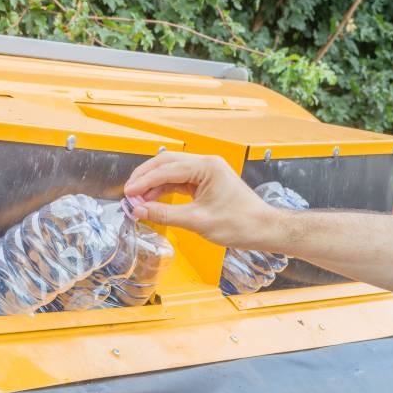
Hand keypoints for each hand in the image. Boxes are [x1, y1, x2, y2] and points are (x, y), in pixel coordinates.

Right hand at [123, 152, 277, 249]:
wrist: (264, 230)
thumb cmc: (241, 223)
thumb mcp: (198, 221)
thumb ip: (165, 214)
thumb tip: (140, 210)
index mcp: (207, 167)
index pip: (167, 169)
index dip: (145, 181)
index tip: (129, 193)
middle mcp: (206, 164)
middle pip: (166, 163)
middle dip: (145, 177)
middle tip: (129, 193)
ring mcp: (206, 172)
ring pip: (170, 171)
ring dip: (153, 184)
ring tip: (138, 198)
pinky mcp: (205, 182)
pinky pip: (178, 181)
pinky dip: (163, 189)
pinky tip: (152, 199)